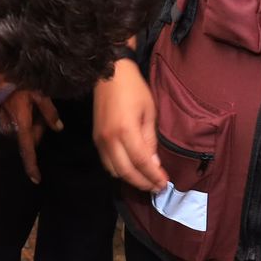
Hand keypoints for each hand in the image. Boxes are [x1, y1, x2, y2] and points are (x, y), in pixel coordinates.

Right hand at [0, 90, 61, 183]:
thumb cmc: (20, 80)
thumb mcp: (40, 93)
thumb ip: (49, 113)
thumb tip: (58, 128)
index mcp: (21, 124)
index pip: (28, 150)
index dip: (32, 166)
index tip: (36, 180)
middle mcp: (10, 127)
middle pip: (29, 139)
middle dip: (38, 130)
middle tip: (41, 112)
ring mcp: (2, 122)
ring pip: (22, 131)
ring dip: (30, 124)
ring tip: (31, 105)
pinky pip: (14, 124)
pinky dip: (21, 119)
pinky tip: (22, 105)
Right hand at [93, 59, 165, 192]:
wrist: (109, 74)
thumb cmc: (134, 89)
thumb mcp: (149, 112)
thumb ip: (150, 140)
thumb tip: (154, 164)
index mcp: (125, 131)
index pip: (141, 162)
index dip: (153, 176)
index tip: (164, 183)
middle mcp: (110, 140)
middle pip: (126, 172)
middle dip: (143, 183)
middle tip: (157, 187)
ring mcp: (100, 141)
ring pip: (114, 171)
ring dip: (131, 179)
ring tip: (146, 180)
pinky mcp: (96, 140)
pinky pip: (107, 163)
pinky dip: (120, 171)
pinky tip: (132, 170)